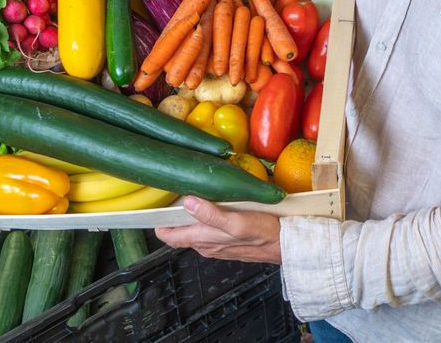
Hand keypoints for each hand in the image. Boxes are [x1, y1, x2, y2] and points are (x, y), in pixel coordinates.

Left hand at [155, 196, 282, 263]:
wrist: (286, 245)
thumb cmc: (264, 234)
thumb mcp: (238, 222)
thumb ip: (212, 214)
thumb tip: (188, 203)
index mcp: (204, 240)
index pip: (169, 236)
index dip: (158, 223)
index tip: (154, 206)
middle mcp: (207, 245)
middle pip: (180, 232)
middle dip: (172, 217)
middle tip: (170, 194)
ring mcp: (217, 244)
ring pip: (194, 231)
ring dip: (189, 217)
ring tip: (189, 195)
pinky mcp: (228, 241)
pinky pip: (208, 231)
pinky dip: (204, 219)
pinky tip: (213, 206)